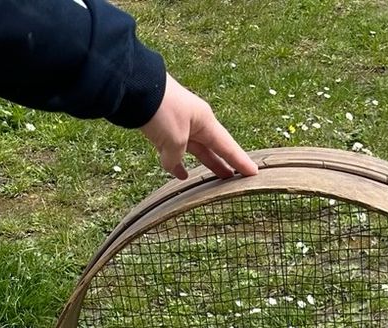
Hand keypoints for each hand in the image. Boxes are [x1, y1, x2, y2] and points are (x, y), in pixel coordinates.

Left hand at [139, 74, 257, 180]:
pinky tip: (181, 175)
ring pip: (196, 149)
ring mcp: (179, 125)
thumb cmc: (161, 110)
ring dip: (205, 163)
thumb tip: (174, 166)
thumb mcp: (174, 139)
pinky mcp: (162, 128)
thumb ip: (176, 158)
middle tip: (238, 179)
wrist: (133, 88)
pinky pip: (175, 151)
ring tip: (216, 179)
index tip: (254, 173)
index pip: (228, 146)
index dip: (240, 161)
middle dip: (225, 163)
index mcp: (205, 122)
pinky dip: (178, 163)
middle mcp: (195, 122)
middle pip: (214, 148)